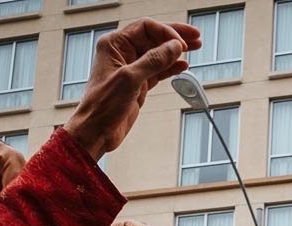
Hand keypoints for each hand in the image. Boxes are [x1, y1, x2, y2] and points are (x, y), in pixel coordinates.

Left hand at [65, 20, 200, 160]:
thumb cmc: (102, 106)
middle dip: (175, 37)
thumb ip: (153, 61)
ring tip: (195, 48)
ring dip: (176, 51)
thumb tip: (174, 47)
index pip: (145, 28)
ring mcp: (131, 68)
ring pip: (158, 54)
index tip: (180, 43)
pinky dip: (171, 67)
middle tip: (195, 37)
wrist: (96, 131)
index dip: (165, 32)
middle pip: (154, 37)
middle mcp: (122, 53)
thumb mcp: (129, 79)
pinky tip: (183, 66)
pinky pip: (158, 70)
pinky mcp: (138, 84)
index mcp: (114, 45)